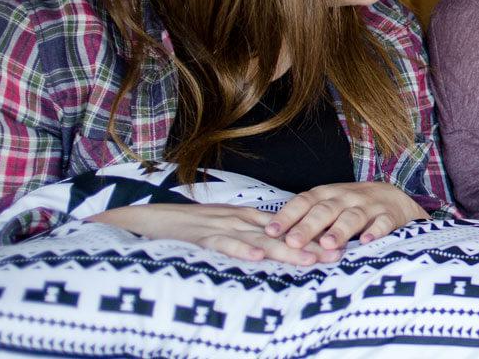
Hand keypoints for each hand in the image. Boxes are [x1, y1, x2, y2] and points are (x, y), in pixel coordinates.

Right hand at [89, 203, 327, 265]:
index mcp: (243, 219)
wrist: (139, 220)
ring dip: (285, 249)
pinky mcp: (198, 237)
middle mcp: (236, 220)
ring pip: (258, 239)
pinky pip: (222, 243)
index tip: (338, 249)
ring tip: (311, 260)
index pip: (284, 228)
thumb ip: (245, 239)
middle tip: (337, 255)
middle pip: (279, 234)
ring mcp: (218, 227)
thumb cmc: (181, 231)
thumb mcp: (220, 232)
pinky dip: (240, 249)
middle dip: (309, 245)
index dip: (311, 238)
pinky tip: (257, 257)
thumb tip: (271, 254)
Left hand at [266, 182, 427, 251]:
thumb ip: (306, 216)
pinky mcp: (389, 216)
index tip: (271, 231)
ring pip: (352, 217)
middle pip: (325, 210)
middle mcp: (346, 197)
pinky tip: (366, 241)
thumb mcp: (329, 204)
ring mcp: (369, 206)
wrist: (395, 197)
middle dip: (308, 226)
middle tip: (293, 242)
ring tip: (327, 245)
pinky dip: (375, 231)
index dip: (288, 216)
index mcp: (327, 194)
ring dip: (340, 230)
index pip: (304, 202)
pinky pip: (382, 223)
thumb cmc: (352, 205)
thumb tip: (270, 235)